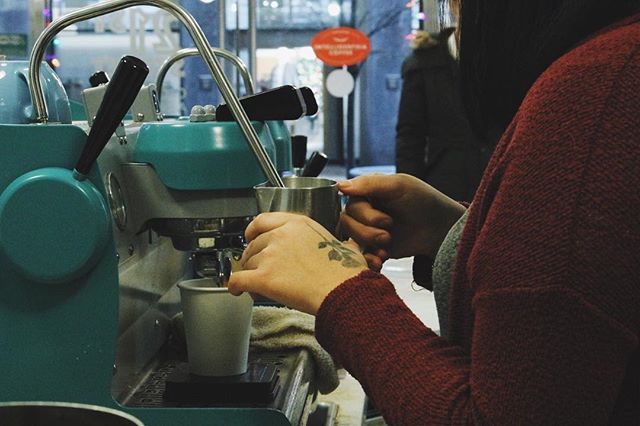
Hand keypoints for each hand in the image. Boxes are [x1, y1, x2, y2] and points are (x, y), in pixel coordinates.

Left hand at [227, 212, 367, 314]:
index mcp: (298, 224)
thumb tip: (349, 247)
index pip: (263, 220)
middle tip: (258, 269)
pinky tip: (237, 290)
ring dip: (249, 273)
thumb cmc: (345, 273)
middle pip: (254, 245)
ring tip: (257, 286)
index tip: (250, 236)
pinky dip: (234, 285)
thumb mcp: (347, 247)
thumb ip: (343, 244)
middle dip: (253, 257)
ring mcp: (270, 255)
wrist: (342, 292)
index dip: (252, 230)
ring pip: (247, 263)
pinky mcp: (263, 277)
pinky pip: (238, 279)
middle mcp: (281, 235)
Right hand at [337, 173, 465, 268]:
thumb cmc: (423, 200)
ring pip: (350, 240)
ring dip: (367, 245)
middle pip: (347, 223)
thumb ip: (369, 184)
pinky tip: (380, 260)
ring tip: (386, 246)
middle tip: (388, 234)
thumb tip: (339, 185)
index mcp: (366, 192)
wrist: (440, 229)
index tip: (386, 219)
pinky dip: (367, 260)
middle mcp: (363, 211)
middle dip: (367, 232)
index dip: (365, 215)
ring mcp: (367, 230)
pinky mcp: (373, 248)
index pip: (349, 205)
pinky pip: (359, 256)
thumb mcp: (398, 185)